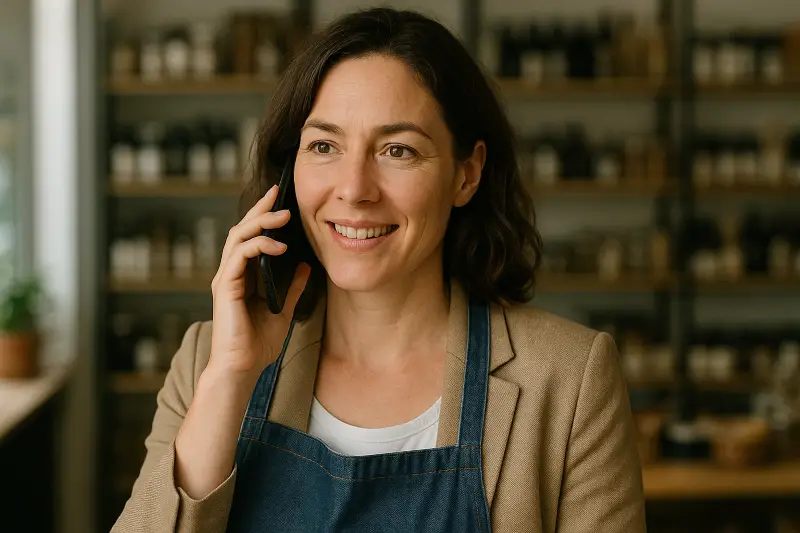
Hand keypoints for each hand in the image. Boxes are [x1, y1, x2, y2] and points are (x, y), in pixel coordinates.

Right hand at [208, 184, 310, 378]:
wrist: (242, 368)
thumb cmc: (258, 344)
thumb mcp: (283, 310)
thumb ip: (293, 288)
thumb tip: (307, 267)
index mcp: (242, 277)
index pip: (250, 238)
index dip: (263, 217)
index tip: (280, 200)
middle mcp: (230, 273)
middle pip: (241, 230)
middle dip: (260, 210)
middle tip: (278, 194)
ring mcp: (225, 279)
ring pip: (237, 237)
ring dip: (260, 222)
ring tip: (283, 216)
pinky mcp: (225, 287)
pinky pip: (240, 255)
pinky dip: (259, 245)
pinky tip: (279, 247)